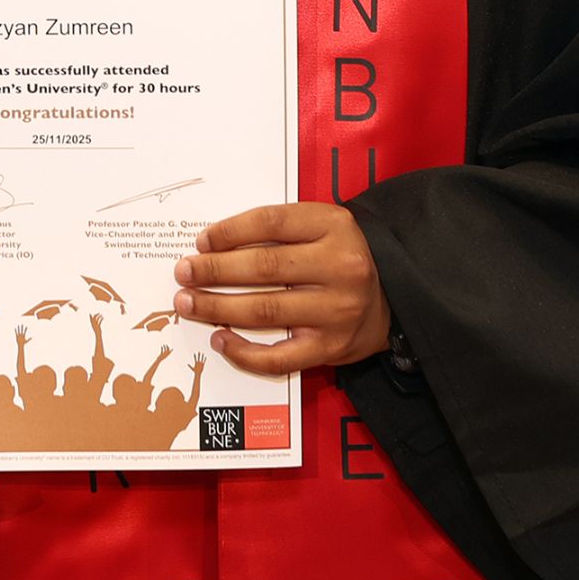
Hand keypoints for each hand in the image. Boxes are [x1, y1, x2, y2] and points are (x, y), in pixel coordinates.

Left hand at [171, 203, 391, 373]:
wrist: (395, 295)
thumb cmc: (342, 256)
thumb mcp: (322, 226)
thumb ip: (279, 230)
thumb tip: (214, 246)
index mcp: (335, 227)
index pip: (272, 223)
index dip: (230, 231)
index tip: (201, 241)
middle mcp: (340, 267)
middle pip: (264, 267)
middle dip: (214, 270)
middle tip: (183, 272)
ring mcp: (337, 311)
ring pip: (265, 311)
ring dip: (217, 307)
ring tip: (188, 303)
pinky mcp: (331, 348)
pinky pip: (279, 357)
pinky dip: (244, 351)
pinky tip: (220, 338)